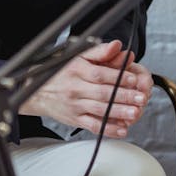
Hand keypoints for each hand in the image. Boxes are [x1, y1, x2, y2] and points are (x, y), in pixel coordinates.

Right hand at [21, 40, 152, 137]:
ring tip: (135, 113)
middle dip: (123, 97)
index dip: (118, 77)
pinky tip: (121, 129)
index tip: (134, 79)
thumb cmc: (61, 71)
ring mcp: (75, 106)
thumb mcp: (78, 56)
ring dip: (119, 113)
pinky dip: (108, 129)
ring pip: (99, 110)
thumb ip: (100, 51)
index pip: (99, 74)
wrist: (35, 90)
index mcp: (77, 70)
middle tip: (140, 98)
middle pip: (102, 94)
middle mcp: (75, 89)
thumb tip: (118, 46)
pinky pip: (93, 125)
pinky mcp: (75, 119)